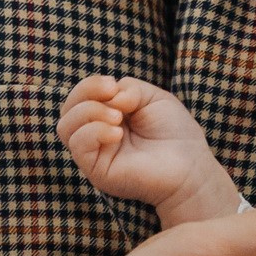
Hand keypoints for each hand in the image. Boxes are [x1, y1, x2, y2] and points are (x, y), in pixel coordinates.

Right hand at [59, 74, 241, 226]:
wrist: (190, 167)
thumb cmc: (175, 133)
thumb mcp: (153, 97)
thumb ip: (128, 88)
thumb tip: (110, 96)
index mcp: (108, 116)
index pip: (80, 97)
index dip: (90, 85)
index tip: (113, 85)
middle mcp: (97, 135)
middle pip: (67, 109)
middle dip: (85, 92)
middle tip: (112, 94)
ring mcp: (96, 154)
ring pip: (66, 127)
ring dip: (89, 112)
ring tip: (118, 118)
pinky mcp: (96, 170)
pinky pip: (78, 145)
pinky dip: (94, 131)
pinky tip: (118, 133)